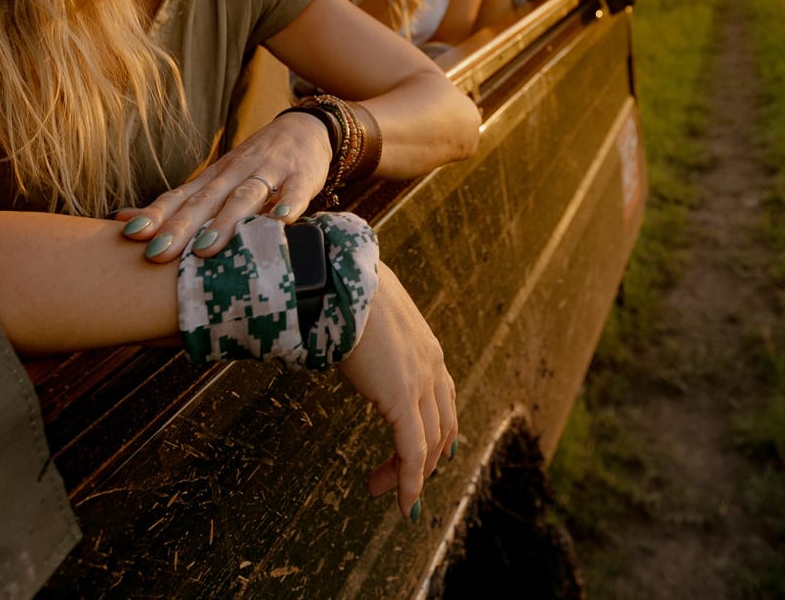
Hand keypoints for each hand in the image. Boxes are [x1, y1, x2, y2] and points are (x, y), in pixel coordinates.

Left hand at [116, 111, 330, 261]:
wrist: (304, 128)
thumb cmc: (253, 165)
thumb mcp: (214, 179)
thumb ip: (175, 203)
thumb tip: (121, 222)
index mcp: (213, 178)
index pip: (180, 196)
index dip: (156, 215)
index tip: (132, 236)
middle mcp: (236, 173)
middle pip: (206, 200)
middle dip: (181, 226)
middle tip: (158, 253)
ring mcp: (270, 173)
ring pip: (245, 197)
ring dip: (225, 222)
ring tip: (206, 247)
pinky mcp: (302, 177)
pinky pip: (295, 191)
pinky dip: (287, 205)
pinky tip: (280, 221)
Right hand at [339, 261, 457, 519]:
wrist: (343, 281)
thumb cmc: (346, 290)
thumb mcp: (368, 315)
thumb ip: (367, 332)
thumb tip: (340, 326)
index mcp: (426, 347)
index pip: (444, 399)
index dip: (438, 430)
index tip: (424, 453)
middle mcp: (432, 366)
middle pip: (442, 426)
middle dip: (425, 459)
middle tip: (398, 481)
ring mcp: (420, 382)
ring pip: (429, 444)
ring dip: (409, 475)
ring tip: (379, 491)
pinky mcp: (401, 398)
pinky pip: (412, 452)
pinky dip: (410, 482)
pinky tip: (401, 503)